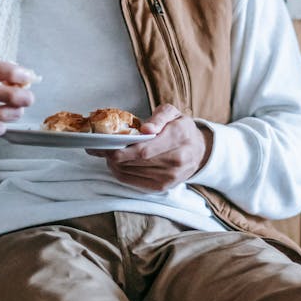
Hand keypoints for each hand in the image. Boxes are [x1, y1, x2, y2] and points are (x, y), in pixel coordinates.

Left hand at [88, 103, 212, 191]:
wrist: (198, 150)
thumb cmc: (180, 128)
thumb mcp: (172, 113)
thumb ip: (159, 117)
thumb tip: (146, 129)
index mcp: (179, 136)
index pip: (145, 149)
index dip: (123, 150)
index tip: (107, 145)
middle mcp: (177, 159)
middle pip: (137, 162)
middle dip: (115, 156)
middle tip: (103, 148)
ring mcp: (171, 176)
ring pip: (133, 173)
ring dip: (116, 165)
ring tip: (109, 155)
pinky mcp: (163, 187)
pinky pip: (135, 183)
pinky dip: (122, 174)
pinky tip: (118, 165)